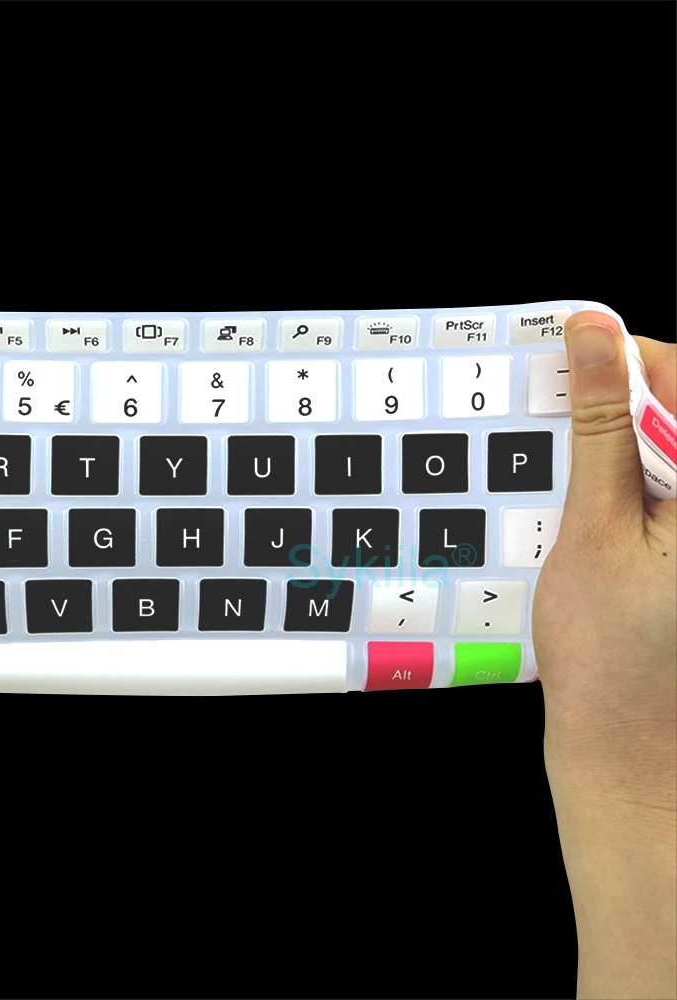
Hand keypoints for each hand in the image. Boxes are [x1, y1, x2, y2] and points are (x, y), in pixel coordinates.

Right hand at [534, 312, 676, 998]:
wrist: (626, 746)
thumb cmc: (609, 650)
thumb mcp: (594, 524)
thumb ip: (601, 423)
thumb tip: (593, 333)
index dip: (619, 360)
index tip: (560, 362)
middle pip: (674, 411)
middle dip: (611, 404)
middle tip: (549, 421)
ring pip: (663, 448)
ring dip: (612, 445)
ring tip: (562, 475)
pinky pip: (662, 486)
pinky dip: (623, 480)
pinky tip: (586, 508)